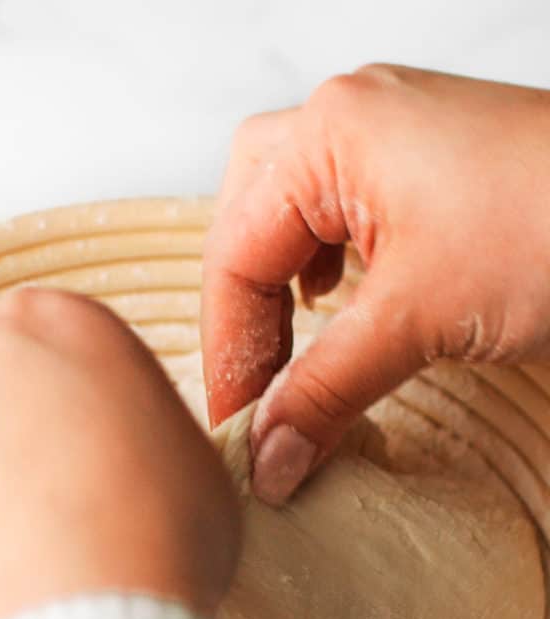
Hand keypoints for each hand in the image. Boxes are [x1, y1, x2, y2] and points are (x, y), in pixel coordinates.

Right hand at [202, 66, 549, 503]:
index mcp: (331, 134)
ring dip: (274, 278)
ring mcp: (393, 132)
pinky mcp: (429, 162)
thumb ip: (326, 393)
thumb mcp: (420, 321)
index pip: (236, 255)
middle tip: (253, 385)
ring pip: (288, 205)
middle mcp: (352, 117)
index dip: (229, 353)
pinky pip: (341, 205)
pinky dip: (321, 259)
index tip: (238, 430)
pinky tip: (334, 295)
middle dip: (241, 307)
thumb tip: (267, 460)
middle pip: (246, 216)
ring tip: (281, 340)